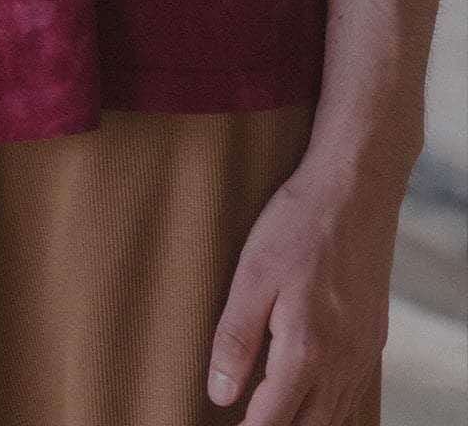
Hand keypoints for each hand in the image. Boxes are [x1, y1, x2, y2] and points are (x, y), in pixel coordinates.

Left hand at [206, 159, 395, 423]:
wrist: (355, 191)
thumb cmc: (297, 225)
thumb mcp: (251, 275)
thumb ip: (235, 338)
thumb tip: (220, 394)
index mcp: (307, 351)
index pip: (274, 420)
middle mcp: (342, 363)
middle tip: (247, 421)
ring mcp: (364, 353)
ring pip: (337, 416)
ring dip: (305, 423)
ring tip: (272, 414)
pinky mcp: (374, 339)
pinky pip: (354, 394)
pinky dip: (331, 408)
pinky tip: (311, 396)